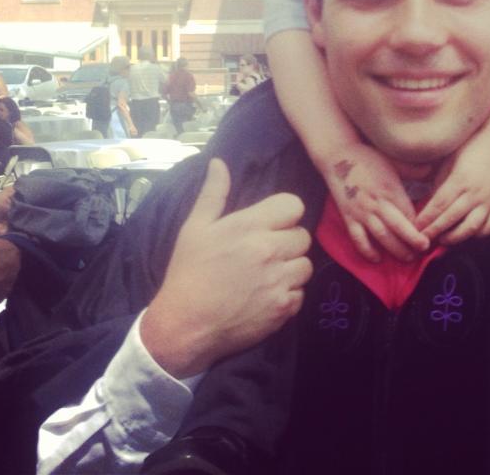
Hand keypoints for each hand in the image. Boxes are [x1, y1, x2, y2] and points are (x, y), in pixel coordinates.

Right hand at [141, 159, 312, 377]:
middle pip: (303, 236)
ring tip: (269, 275)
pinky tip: (267, 297)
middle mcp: (270, 251)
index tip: (272, 225)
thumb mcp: (195, 228)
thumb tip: (219, 162)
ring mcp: (279, 281)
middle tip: (267, 253)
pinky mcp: (283, 308)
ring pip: (306, 266)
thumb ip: (213, 193)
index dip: (285, 214)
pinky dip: (288, 296)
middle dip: (288, 242)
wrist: (183, 326)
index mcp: (250, 226)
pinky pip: (301, 294)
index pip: (294, 206)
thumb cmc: (188, 273)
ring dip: (291, 269)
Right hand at [319, 141, 428, 262]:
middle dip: (412, 241)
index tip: (431, 231)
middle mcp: (377, 203)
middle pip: (398, 228)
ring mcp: (362, 212)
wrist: (338, 156)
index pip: (409, 213)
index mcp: (390, 189)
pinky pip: (358, 238)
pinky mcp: (349, 217)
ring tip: (408, 257)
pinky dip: (367, 250)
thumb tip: (432, 169)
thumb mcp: (393, 160)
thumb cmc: (368, 157)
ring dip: (395, 249)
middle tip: (424, 249)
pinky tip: (377, 258)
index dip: (420, 225)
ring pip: (381, 236)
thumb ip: (413, 168)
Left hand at [416, 130, 489, 244]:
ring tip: (443, 240)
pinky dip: (479, 234)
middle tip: (422, 240)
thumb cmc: (471, 147)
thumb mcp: (450, 160)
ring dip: (456, 237)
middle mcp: (475, 193)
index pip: (439, 205)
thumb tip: (428, 205)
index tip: (415, 228)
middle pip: (452, 219)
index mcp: (460, 179)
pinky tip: (468, 234)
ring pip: (472, 227)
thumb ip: (440, 183)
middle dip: (435, 231)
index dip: (426, 219)